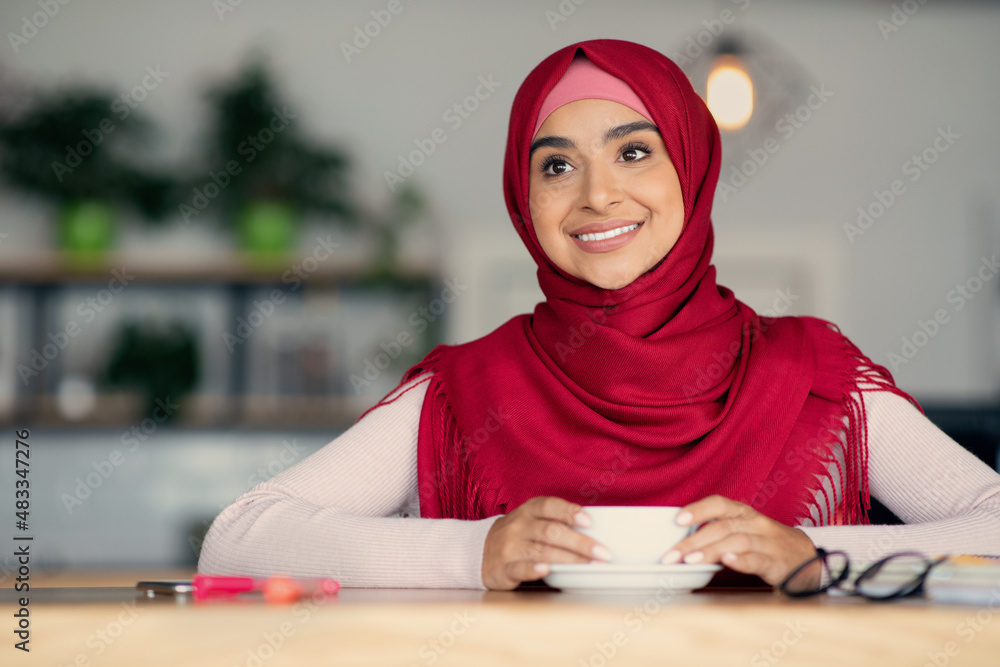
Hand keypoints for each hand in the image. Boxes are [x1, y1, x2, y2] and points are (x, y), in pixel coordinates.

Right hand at [482, 496, 610, 589]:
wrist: (479, 551)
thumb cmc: (517, 534)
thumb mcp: (532, 519)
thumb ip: (556, 521)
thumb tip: (594, 531)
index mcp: (529, 510)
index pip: (550, 506)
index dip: (570, 512)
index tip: (589, 522)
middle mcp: (519, 526)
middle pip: (552, 531)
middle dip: (580, 542)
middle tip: (602, 553)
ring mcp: (510, 547)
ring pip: (542, 551)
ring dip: (569, 559)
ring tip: (589, 565)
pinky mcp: (503, 569)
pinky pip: (519, 568)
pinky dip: (534, 569)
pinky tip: (547, 569)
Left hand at [661, 495, 819, 588]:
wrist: (808, 560)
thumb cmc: (768, 544)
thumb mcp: (745, 530)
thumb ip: (718, 531)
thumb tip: (683, 539)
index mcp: (745, 513)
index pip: (719, 504)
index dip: (698, 509)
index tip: (677, 520)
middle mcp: (756, 524)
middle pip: (722, 527)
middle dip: (693, 541)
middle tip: (672, 555)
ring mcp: (768, 543)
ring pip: (737, 541)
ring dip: (710, 551)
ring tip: (690, 560)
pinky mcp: (777, 563)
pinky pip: (758, 559)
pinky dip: (740, 561)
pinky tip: (726, 562)